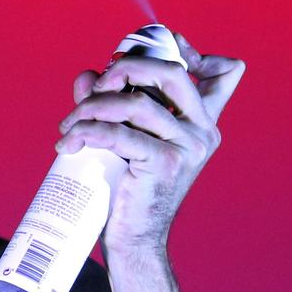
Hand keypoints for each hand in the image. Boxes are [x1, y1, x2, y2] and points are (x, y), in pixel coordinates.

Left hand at [53, 31, 245, 253]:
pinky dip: (86, 133)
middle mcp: (204, 131)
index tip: (149, 55)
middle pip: (170, 72)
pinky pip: (118, 134)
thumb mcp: (122, 138)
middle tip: (95, 88)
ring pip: (135, 103)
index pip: (224, 71)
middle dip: (126, 68)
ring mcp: (188, 147)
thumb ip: (108, 104)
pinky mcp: (165, 164)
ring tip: (68, 126)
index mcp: (202, 121)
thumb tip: (86, 75)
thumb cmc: (127, 189)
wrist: (133, 240)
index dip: (191, 50)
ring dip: (91, 107)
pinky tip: (67, 144)